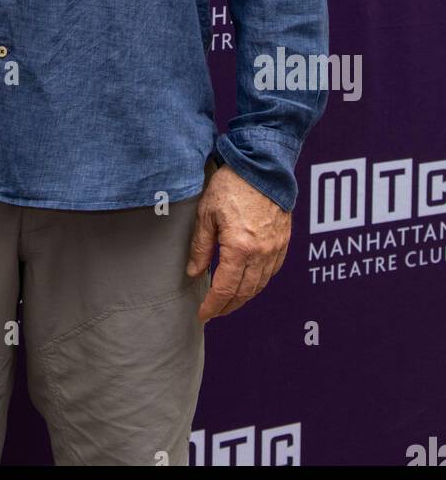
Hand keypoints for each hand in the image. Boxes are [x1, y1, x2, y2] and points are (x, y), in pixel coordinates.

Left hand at [185, 161, 290, 320]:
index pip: (226, 289)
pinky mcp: (284, 241)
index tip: (203, 314)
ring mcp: (275, 248)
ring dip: (244, 297)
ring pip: (260, 285)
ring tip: (229, 300)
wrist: (264, 165)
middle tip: (215, 312)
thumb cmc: (232, 184)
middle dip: (228, 307)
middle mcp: (261, 253)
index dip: (213, 306)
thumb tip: (194, 272)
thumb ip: (201, 247)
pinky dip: (259, 282)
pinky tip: (249, 281)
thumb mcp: (206, 213)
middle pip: (245, 293)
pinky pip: (273, 271)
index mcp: (240, 248)